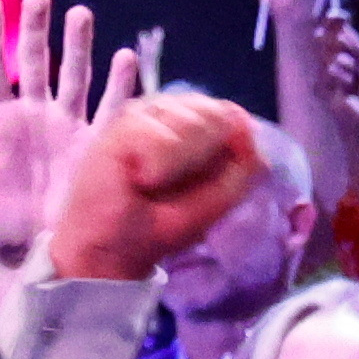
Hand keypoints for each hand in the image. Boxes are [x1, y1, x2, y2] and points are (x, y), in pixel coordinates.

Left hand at [0, 1, 115, 255]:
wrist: (31, 258)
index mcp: (1, 122)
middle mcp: (36, 117)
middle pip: (36, 63)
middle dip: (36, 31)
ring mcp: (68, 129)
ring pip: (74, 77)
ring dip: (77, 46)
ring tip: (79, 13)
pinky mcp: (95, 150)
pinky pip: (109, 112)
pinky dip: (119, 86)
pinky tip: (124, 57)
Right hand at [35, 85, 269, 288]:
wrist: (114, 249)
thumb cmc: (161, 222)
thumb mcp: (221, 196)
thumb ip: (245, 162)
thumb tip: (243, 120)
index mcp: (191, 120)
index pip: (229, 115)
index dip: (222, 153)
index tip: (195, 183)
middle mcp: (167, 109)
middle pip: (216, 115)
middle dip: (203, 159)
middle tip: (171, 184)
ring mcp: (143, 112)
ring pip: (194, 124)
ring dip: (180, 166)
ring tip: (152, 182)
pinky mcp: (123, 124)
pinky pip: (165, 140)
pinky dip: (158, 169)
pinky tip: (138, 179)